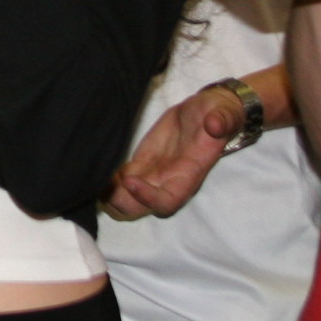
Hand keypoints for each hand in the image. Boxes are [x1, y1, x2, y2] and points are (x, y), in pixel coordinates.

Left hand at [107, 83, 245, 219]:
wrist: (208, 112)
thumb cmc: (218, 114)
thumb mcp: (223, 113)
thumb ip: (221, 120)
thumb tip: (215, 124)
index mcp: (188, 176)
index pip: (166, 201)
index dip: (147, 198)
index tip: (130, 180)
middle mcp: (167, 182)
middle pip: (139, 208)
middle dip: (120, 201)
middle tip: (106, 182)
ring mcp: (152, 174)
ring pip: (126, 198)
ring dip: (109, 192)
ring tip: (97, 172)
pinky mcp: (141, 163)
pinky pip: (120, 181)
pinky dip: (107, 179)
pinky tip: (98, 164)